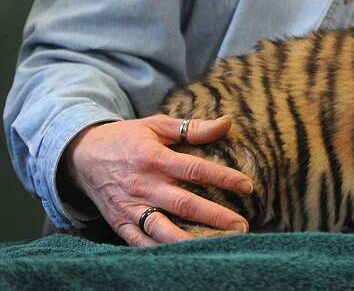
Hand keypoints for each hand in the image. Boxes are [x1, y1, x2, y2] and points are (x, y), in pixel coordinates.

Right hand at [63, 115, 252, 245]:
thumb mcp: (157, 125)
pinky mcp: (119, 223)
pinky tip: (184, 255)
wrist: (81, 155)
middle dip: (215, 216)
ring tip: (217, 245)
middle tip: (242, 225)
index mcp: (154, 158)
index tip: (248, 186)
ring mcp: (130, 207)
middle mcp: (143, 185)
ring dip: (190, 239)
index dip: (223, 178)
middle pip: (184, 204)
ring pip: (162, 228)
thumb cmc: (127, 138)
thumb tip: (227, 123)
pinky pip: (140, 242)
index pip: (195, 169)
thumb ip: (192, 128)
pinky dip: (161, 250)